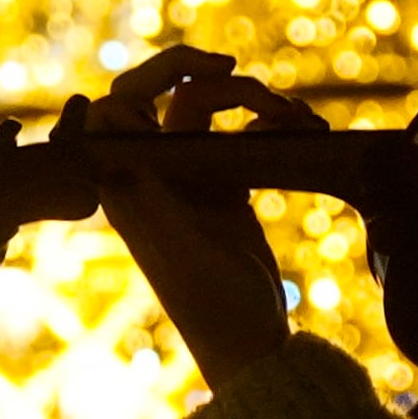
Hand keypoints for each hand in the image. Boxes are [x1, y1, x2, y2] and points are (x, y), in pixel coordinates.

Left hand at [89, 47, 308, 383]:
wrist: (254, 346)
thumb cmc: (214, 308)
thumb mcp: (183, 249)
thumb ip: (150, 196)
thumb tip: (115, 142)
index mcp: (130, 183)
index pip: (121, 103)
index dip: (158, 72)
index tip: (213, 72)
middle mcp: (153, 176)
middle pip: (165, 96)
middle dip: (207, 78)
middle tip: (246, 78)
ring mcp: (191, 181)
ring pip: (210, 112)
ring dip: (251, 101)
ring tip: (293, 117)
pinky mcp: (226, 190)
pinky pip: (242, 136)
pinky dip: (270, 125)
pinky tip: (302, 132)